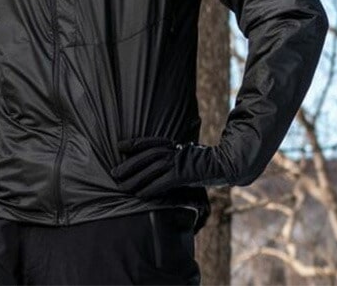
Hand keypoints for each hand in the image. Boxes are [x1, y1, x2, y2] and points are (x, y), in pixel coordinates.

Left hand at [111, 136, 228, 198]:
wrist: (222, 164)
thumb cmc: (200, 162)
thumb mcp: (182, 154)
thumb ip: (168, 156)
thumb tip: (152, 163)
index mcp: (171, 144)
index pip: (148, 142)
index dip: (133, 144)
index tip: (119, 146)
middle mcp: (173, 150)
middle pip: (146, 156)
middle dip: (129, 165)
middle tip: (114, 173)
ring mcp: (178, 161)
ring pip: (151, 169)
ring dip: (135, 179)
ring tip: (123, 187)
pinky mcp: (183, 174)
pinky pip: (163, 182)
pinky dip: (150, 188)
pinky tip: (140, 195)